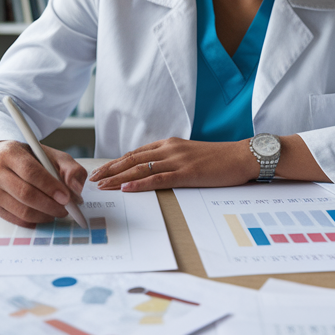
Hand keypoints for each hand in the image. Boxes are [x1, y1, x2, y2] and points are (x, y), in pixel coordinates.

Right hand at [0, 140, 86, 227]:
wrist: (6, 164)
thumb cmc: (33, 160)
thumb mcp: (54, 156)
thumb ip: (70, 168)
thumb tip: (76, 188)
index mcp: (10, 153)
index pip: (30, 172)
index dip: (50, 186)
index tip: (67, 197)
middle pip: (25, 193)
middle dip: (50, 205)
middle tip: (66, 209)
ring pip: (22, 210)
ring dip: (45, 215)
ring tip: (58, 211)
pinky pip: (17, 220)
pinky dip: (35, 221)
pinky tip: (45, 215)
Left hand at [89, 138, 255, 191]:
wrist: (242, 156)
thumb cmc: (219, 159)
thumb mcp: (191, 155)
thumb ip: (172, 159)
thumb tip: (154, 170)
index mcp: (169, 144)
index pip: (135, 153)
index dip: (116, 162)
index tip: (100, 170)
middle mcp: (169, 149)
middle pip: (132, 160)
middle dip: (110, 170)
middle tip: (92, 179)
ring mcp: (177, 160)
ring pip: (141, 169)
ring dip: (118, 178)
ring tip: (102, 186)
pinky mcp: (187, 173)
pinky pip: (158, 179)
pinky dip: (140, 184)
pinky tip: (126, 189)